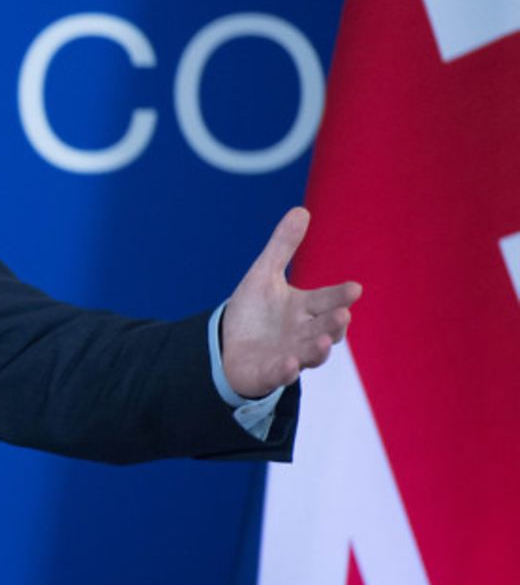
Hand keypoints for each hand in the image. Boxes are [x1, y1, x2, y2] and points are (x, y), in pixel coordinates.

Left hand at [221, 207, 361, 399]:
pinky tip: (289, 364)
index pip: (327, 300)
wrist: (229, 345)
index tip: (354, 289)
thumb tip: (301, 210)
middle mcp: (303, 333)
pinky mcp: (269, 373)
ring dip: (318, 349)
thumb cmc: (255, 311)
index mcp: (305, 309)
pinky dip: (286, 370)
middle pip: (324, 328)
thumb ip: (283, 246)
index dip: (340, 295)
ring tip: (324, 342)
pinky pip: (280, 374)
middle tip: (343, 315)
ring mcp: (289, 355)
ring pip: (309, 354)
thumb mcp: (264, 275)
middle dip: (334, 323)